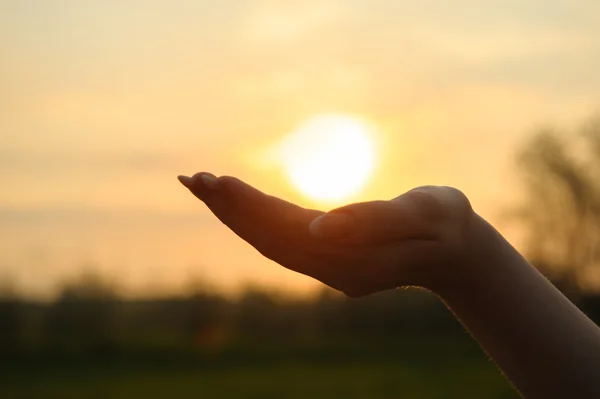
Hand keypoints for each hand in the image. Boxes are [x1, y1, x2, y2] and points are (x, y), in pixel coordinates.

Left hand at [178, 173, 474, 296]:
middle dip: (230, 210)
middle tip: (192, 180)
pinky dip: (256, 221)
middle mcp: (333, 271)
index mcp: (354, 259)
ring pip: (271, 243)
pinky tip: (238, 203)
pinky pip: (283, 242)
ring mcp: (330, 270)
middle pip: (269, 241)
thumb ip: (374, 221)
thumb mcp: (426, 214)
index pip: (287, 233)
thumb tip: (318, 226)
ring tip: (204, 187)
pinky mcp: (330, 261)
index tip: (216, 182)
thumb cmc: (448, 225)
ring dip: (236, 216)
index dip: (250, 208)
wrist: (458, 253)